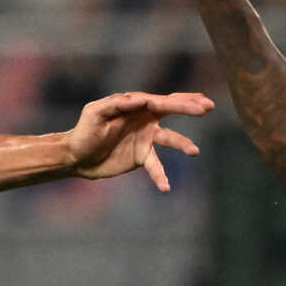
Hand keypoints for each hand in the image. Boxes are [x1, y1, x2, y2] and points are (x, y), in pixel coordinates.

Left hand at [64, 90, 215, 190]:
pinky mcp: (141, 157)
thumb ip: (116, 104)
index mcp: (135, 105)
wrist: (76, 157)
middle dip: (190, 107)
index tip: (198, 104)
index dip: (180, 102)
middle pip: (171, 111)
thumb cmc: (83, 131)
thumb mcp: (95, 113)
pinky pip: (156, 166)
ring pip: (170, 139)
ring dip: (182, 144)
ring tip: (195, 151)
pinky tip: (166, 187)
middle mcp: (144, 119)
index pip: (161, 101)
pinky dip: (161, 176)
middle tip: (209, 106)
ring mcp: (144, 138)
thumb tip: (141, 98)